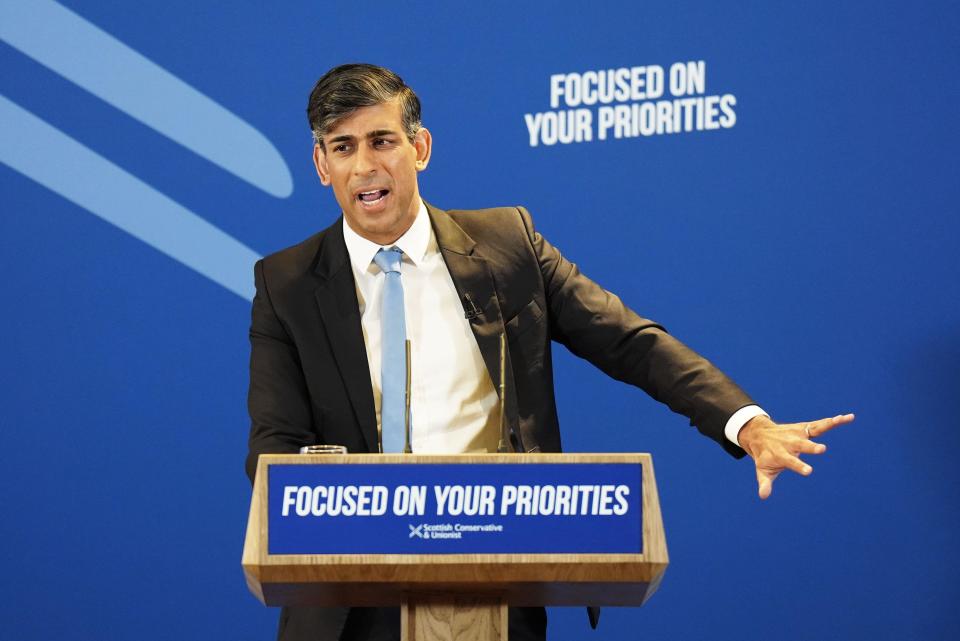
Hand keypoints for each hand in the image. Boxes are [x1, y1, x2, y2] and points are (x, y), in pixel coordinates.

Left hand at [738, 413, 854, 499]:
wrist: (760, 434)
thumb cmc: (764, 456)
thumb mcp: (762, 470)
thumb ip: (764, 483)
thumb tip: (763, 496)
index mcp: (781, 454)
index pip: (790, 461)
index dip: (799, 466)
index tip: (808, 471)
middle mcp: (790, 443)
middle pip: (802, 444)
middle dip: (811, 447)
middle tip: (822, 449)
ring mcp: (798, 434)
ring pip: (814, 429)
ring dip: (827, 425)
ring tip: (840, 420)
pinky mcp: (805, 427)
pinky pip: (821, 424)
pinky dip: (834, 421)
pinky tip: (848, 417)